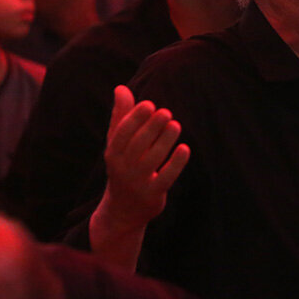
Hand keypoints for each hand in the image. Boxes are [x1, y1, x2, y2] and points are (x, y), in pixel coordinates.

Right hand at [100, 86, 190, 232]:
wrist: (122, 211)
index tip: (149, 104)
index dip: (135, 118)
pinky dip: (176, 163)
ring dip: (165, 141)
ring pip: (153, 159)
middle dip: (152, 127)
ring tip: (175, 125)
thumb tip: (121, 88)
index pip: (122, 133)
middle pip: (138, 145)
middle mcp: (123, 168)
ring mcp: (138, 182)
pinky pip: (166, 177)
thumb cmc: (123, 166)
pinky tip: (185, 149)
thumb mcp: (117, 144)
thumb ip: (121, 116)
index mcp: (113, 153)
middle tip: (166, 112)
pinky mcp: (153, 194)